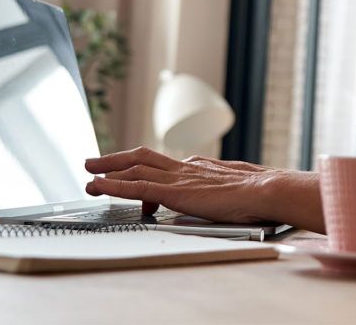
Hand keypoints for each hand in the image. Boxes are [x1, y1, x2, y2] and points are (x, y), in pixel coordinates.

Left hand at [84, 146, 279, 223]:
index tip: (132, 173)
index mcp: (202, 167)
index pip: (166, 165)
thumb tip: (231, 198)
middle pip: (144, 157)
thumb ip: (227, 191)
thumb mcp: (241, 189)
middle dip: (117, 159)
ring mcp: (179, 178)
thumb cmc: (261, 194)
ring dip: (108, 171)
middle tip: (96, 161)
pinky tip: (98, 186)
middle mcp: (187, 168)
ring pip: (135, 169)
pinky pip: (136, 187)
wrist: (267, 190)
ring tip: (89, 174)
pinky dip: (113, 186)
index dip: (145, 168)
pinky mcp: (175, 192)